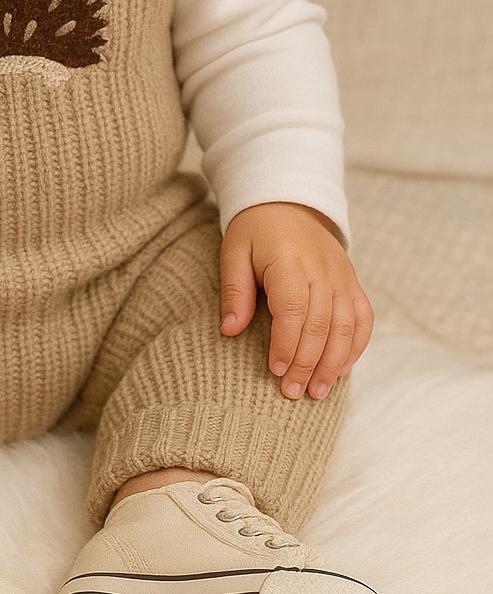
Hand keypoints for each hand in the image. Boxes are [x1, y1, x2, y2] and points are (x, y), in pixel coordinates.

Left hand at [219, 202, 372, 400]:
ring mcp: (342, 277)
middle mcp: (322, 271)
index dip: (287, 344)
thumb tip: (229, 330)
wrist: (288, 202)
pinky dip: (356, 347)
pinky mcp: (352, 282)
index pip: (293, 310)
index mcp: (290, 261)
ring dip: (333, 363)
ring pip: (346, 327)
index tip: (276, 370)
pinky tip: (340, 370)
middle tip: (292, 392)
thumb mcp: (234, 252)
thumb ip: (235, 291)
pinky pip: (363, 318)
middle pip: (321, 325)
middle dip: (307, 363)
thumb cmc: (255, 230)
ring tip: (317, 392)